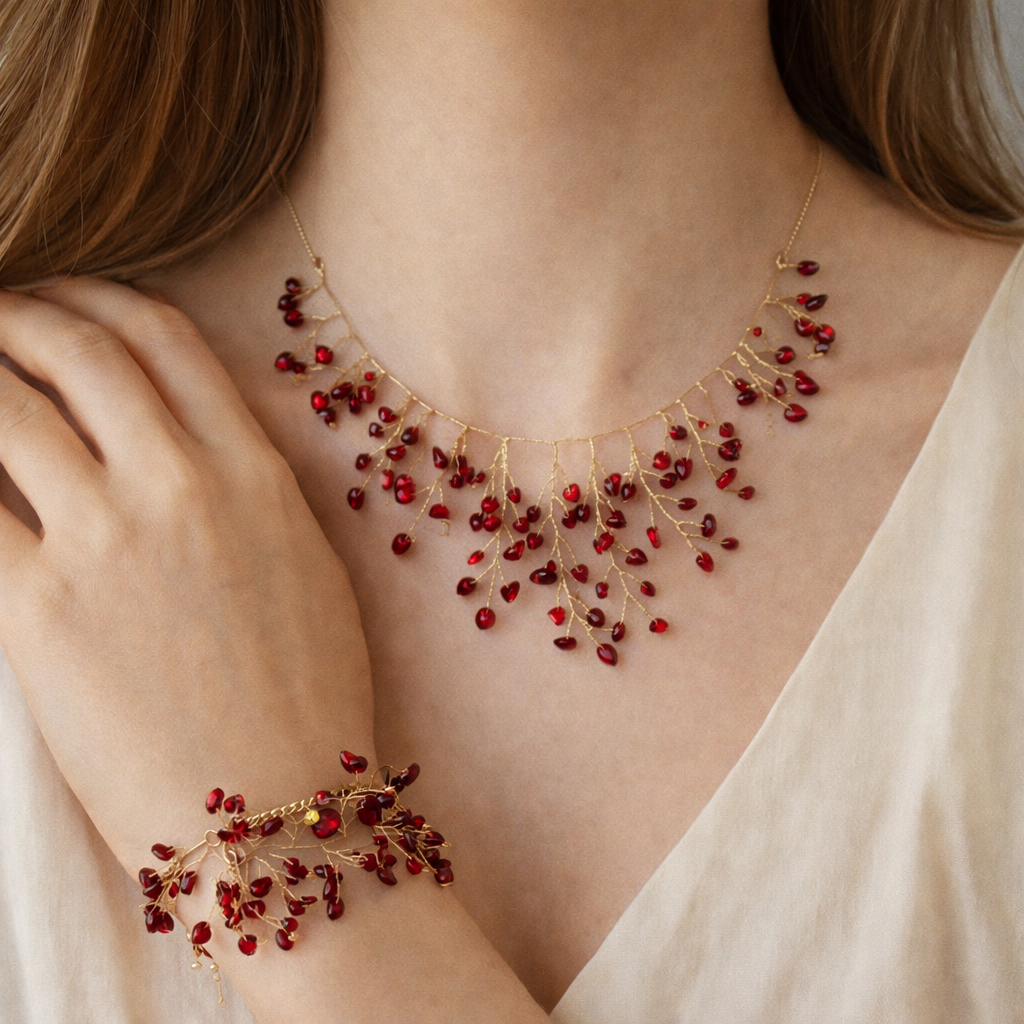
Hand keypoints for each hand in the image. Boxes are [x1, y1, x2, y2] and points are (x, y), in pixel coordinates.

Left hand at [0, 278, 374, 871]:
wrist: (276, 811)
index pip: (166, 338)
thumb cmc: (307, 697)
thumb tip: (189, 441)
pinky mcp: (37, 611)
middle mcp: (182, 485)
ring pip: (5, 411)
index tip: (67, 301)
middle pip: (78, 350)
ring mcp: (107, 542)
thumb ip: (251, 488)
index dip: (102, 299)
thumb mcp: (307, 567)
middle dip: (18, 315)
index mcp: (256, 473)